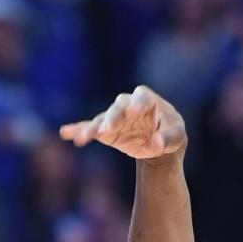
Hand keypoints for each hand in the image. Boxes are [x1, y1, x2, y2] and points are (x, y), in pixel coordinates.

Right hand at [60, 86, 186, 159]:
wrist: (159, 141)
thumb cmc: (170, 132)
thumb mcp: (176, 136)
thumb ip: (167, 138)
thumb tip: (156, 144)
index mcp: (147, 100)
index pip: (141, 97)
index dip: (137, 103)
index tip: (133, 110)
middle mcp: (128, 105)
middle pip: (118, 107)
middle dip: (113, 117)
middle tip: (108, 128)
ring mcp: (115, 117)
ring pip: (102, 119)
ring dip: (93, 128)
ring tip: (83, 137)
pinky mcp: (106, 130)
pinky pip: (91, 128)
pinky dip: (79, 130)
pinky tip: (66, 133)